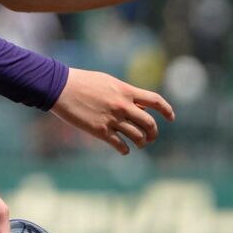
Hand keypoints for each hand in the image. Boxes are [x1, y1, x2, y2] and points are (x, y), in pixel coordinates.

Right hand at [50, 69, 173, 155]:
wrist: (61, 88)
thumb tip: (138, 107)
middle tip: (151, 137)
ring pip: (137, 136)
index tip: (171, 117)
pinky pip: (120, 145)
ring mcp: (112, 119)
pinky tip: (124, 150)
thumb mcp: (108, 82)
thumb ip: (124, 94)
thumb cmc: (83, 82)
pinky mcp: (100, 131)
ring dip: (141, 143)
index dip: (166, 110)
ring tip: (139, 144)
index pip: (155, 100)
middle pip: (149, 123)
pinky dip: (125, 150)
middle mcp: (123, 105)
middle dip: (153, 133)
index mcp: (126, 91)